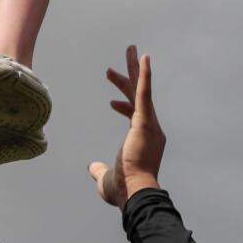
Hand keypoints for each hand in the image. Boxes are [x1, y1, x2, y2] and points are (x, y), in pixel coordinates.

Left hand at [89, 47, 164, 206]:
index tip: (111, 102)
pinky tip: (143, 58)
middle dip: (133, 76)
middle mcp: (151, 129)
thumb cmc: (123, 191)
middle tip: (130, 55)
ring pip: (141, 91)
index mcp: (144, 139)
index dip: (124, 105)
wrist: (135, 193)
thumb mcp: (106, 178)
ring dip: (135, 70)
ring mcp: (150, 125)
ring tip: (130, 49)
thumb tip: (91, 167)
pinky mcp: (145, 122)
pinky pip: (145, 94)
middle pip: (140, 96)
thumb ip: (99, 170)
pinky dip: (144, 76)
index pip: (135, 114)